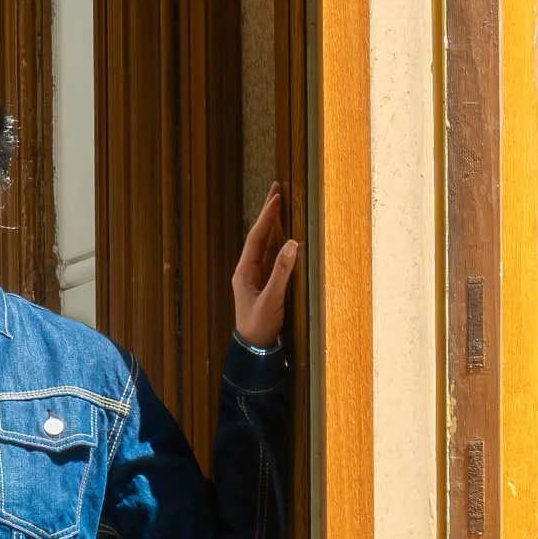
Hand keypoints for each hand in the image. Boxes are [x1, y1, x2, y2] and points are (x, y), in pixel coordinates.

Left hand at [232, 184, 298, 346]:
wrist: (254, 349)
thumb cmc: (259, 326)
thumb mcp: (272, 299)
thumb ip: (282, 272)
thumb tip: (293, 244)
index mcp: (244, 271)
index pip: (257, 237)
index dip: (267, 217)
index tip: (276, 197)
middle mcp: (247, 270)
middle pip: (258, 236)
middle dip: (267, 213)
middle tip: (276, 189)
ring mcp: (254, 277)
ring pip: (264, 244)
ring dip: (272, 224)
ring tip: (279, 205)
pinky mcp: (263, 284)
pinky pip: (270, 256)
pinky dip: (277, 241)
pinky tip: (283, 234)